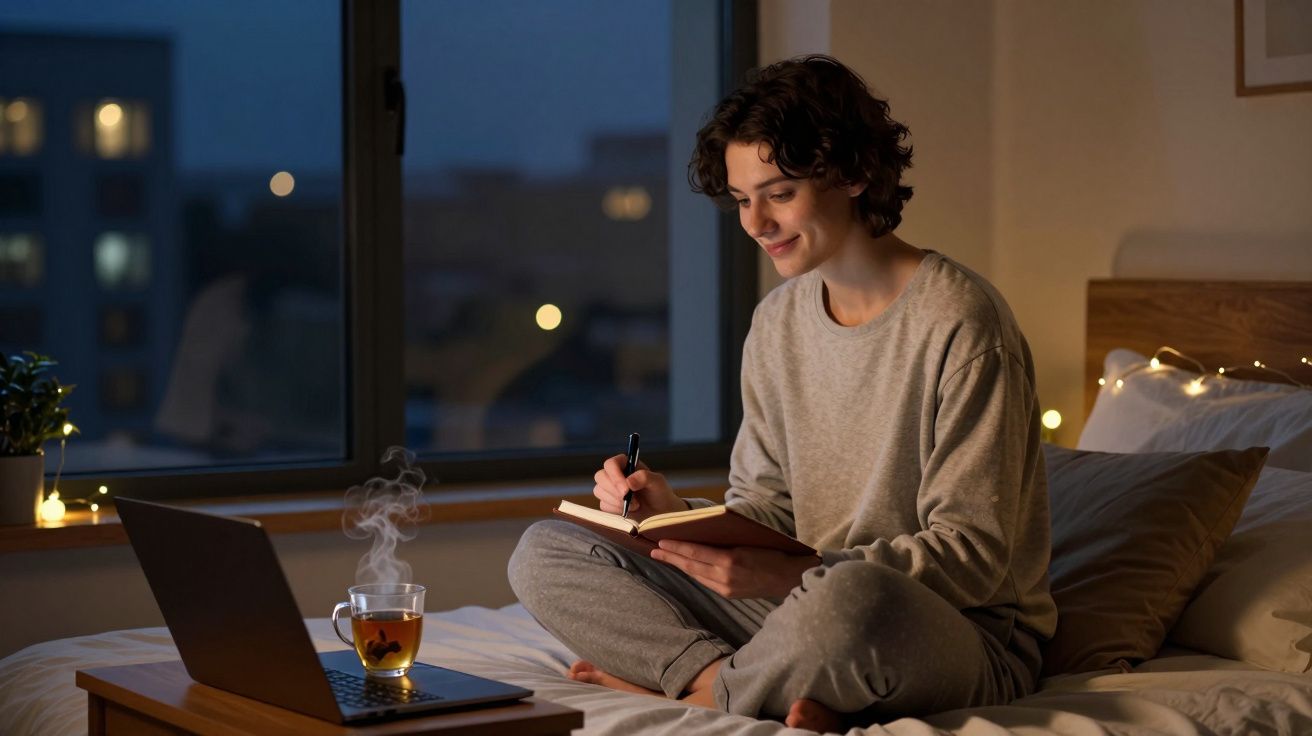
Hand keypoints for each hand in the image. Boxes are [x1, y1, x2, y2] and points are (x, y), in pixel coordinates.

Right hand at [592, 455, 685, 519]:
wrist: (661, 513)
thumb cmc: (660, 494)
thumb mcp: (658, 482)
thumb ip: (645, 477)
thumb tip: (629, 481)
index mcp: (626, 464)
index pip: (611, 464)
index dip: (615, 476)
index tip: (626, 490)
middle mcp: (615, 474)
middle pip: (600, 477)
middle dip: (614, 490)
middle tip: (630, 500)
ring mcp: (609, 489)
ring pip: (599, 491)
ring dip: (616, 501)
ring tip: (635, 505)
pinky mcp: (608, 503)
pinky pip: (603, 505)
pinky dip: (615, 510)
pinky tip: (629, 511)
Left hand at [650, 540, 819, 598]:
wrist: (789, 577)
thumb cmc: (772, 552)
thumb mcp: (748, 541)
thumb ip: (725, 540)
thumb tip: (701, 533)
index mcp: (730, 560)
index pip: (695, 553)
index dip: (676, 547)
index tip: (661, 541)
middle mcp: (725, 577)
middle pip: (691, 566)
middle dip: (671, 557)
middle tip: (654, 549)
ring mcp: (726, 588)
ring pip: (696, 575)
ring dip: (679, 565)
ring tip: (664, 557)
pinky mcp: (729, 594)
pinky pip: (706, 581)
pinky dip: (693, 572)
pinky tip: (685, 566)